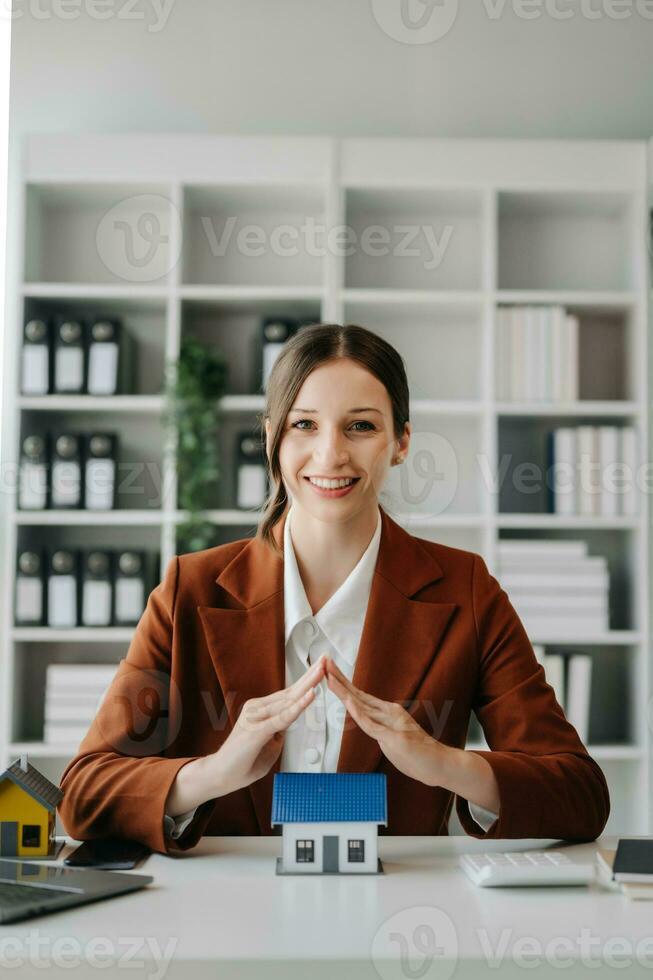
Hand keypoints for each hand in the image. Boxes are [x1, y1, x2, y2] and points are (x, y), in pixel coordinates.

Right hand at [210, 654, 327, 796]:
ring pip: (289, 700)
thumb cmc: (242, 762)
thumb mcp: (268, 744)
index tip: (320, 668)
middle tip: (325, 659)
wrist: (219, 776)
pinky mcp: (257, 730)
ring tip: (322, 670)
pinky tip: (311, 694)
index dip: (306, 681)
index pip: (289, 693)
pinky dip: (299, 706)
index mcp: (261, 710)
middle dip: (310, 675)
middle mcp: (257, 709)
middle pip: (290, 691)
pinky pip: (283, 717)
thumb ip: (279, 732)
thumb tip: (287, 726)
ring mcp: (256, 718)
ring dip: (308, 684)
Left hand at [325, 658, 445, 785]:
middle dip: (339, 679)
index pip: (360, 697)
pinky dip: (358, 712)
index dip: (344, 685)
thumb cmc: (418, 755)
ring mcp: (392, 723)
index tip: (329, 672)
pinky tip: (348, 701)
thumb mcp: (394, 740)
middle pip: (358, 695)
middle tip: (324, 662)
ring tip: (328, 676)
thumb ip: (382, 731)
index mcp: (388, 713)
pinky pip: (371, 724)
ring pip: (361, 705)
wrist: (440, 764)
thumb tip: (372, 728)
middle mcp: (389, 713)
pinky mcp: (394, 737)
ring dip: (343, 690)